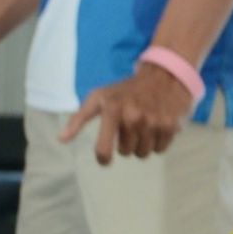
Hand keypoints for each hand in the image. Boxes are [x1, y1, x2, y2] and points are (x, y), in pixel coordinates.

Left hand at [59, 65, 196, 164]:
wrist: (164, 75)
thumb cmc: (126, 90)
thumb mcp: (99, 97)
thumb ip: (78, 119)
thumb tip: (61, 139)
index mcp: (112, 109)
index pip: (103, 150)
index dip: (103, 158)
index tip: (105, 157)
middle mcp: (133, 116)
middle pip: (125, 152)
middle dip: (126, 142)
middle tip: (130, 125)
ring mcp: (153, 122)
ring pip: (142, 153)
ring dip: (141, 143)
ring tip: (143, 125)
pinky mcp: (170, 126)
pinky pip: (159, 150)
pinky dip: (157, 142)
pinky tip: (156, 125)